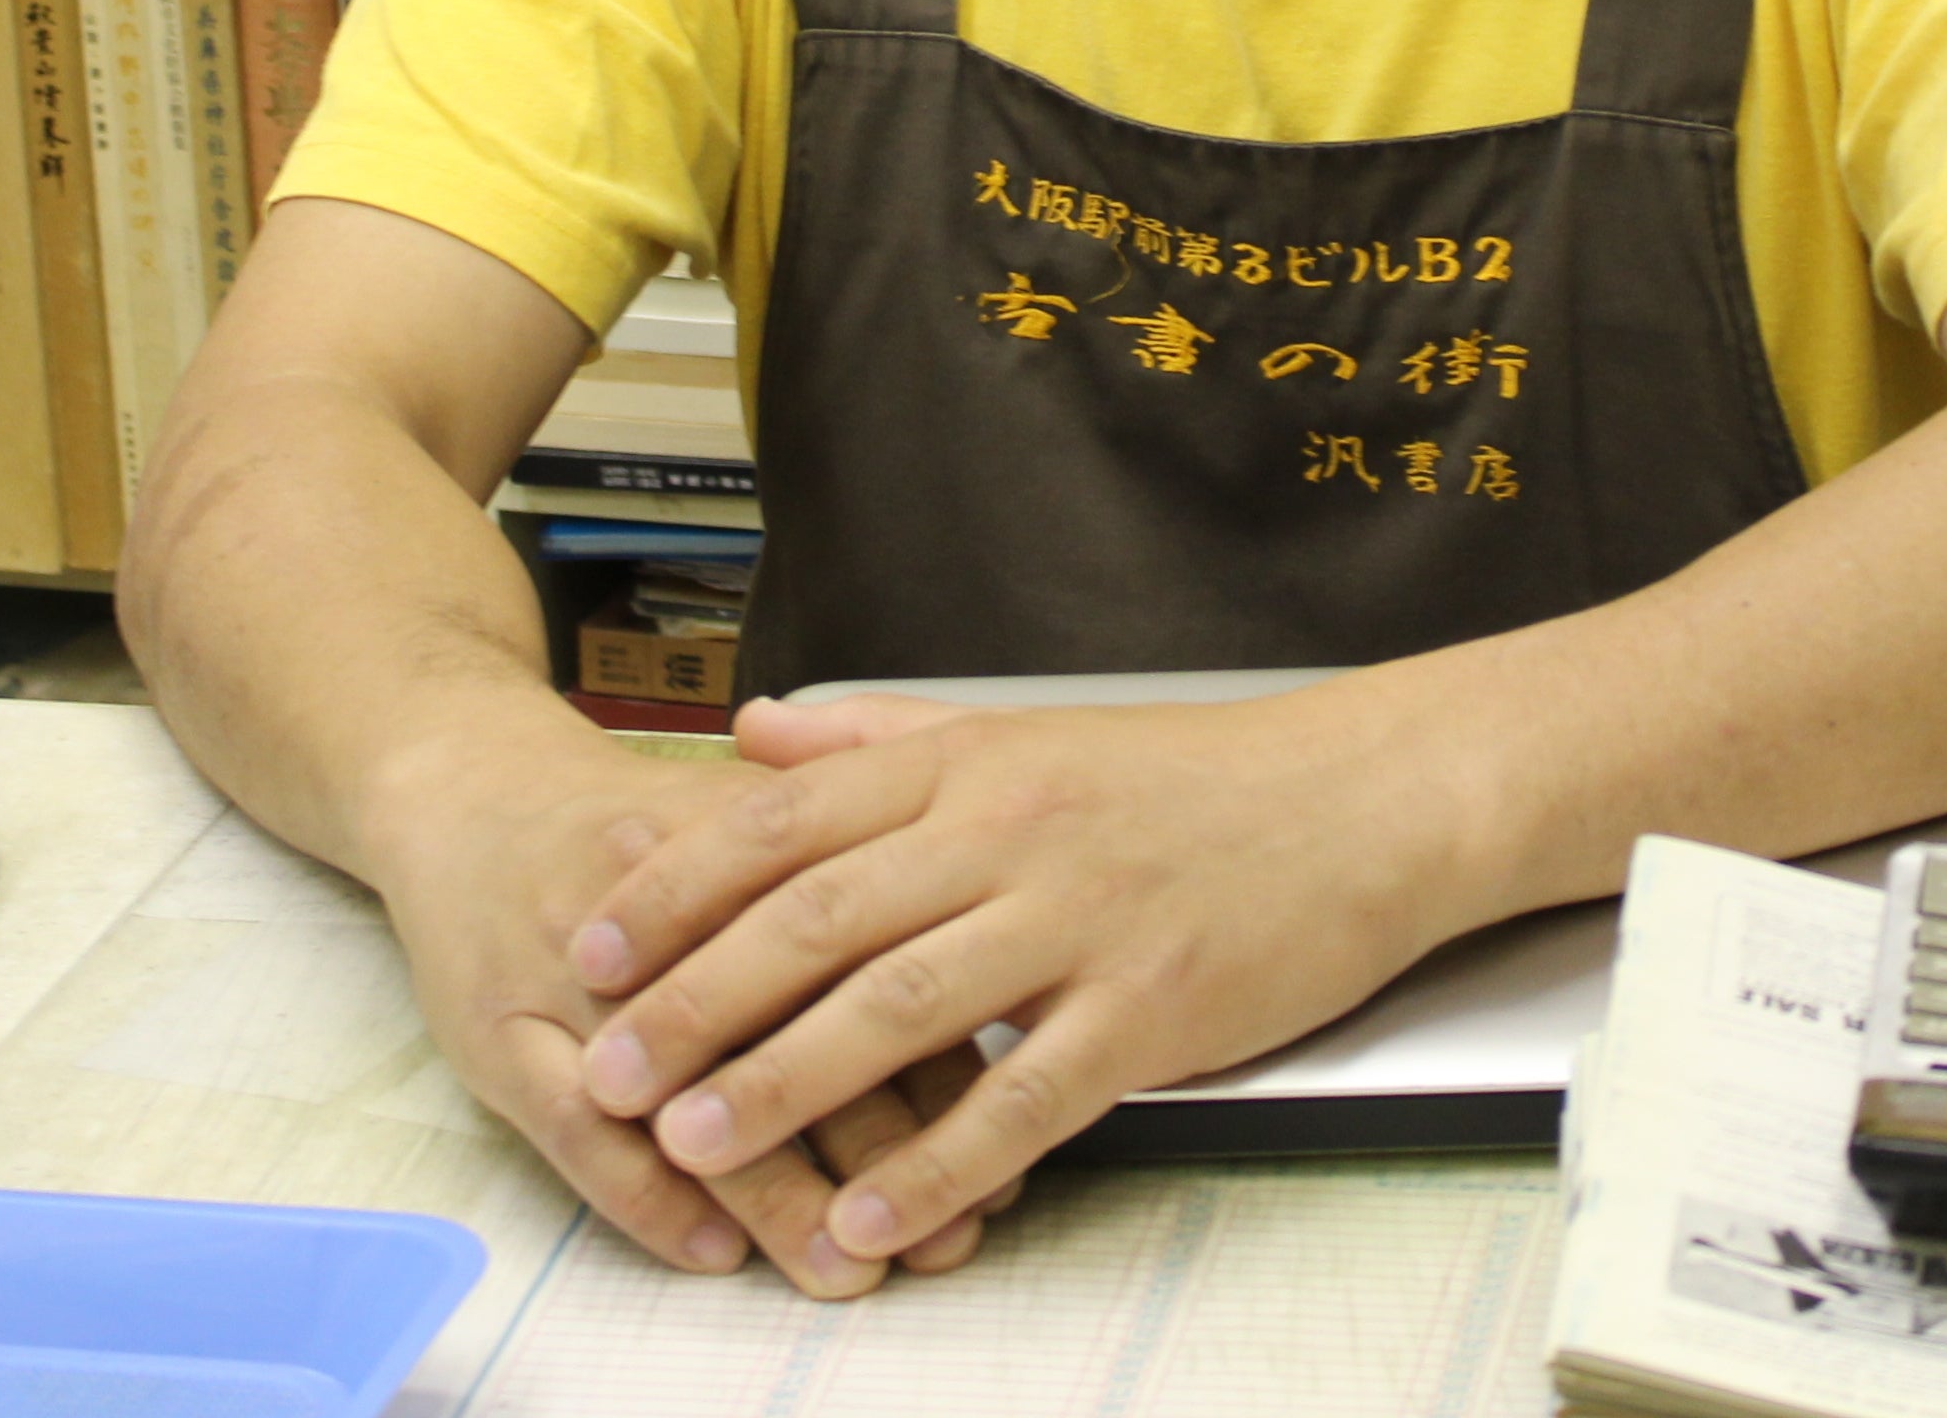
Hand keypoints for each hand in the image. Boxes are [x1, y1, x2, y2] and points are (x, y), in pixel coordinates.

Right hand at [357, 734, 1007, 1297]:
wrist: (473, 786)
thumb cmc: (642, 826)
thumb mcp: (755, 822)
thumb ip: (863, 887)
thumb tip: (984, 979)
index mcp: (753, 852)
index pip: (866, 967)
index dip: (937, 1069)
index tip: (999, 1148)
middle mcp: (672, 913)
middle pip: (787, 1041)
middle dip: (873, 1151)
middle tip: (939, 1238)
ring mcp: (577, 974)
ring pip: (688, 1097)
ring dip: (773, 1196)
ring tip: (843, 1266)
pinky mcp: (499, 1027)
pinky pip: (576, 1133)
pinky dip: (646, 1199)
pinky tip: (712, 1251)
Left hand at [562, 684, 1488, 1266]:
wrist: (1359, 800)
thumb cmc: (1187, 776)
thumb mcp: (1020, 728)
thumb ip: (878, 738)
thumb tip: (750, 733)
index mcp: (965, 763)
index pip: (786, 823)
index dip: (675, 890)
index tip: (587, 951)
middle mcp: (1008, 833)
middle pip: (819, 919)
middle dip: (695, 1001)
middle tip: (604, 1071)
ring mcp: (1080, 921)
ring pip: (902, 1009)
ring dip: (787, 1085)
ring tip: (697, 1148)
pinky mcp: (1150, 1008)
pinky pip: (1024, 1097)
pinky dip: (936, 1164)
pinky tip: (867, 1219)